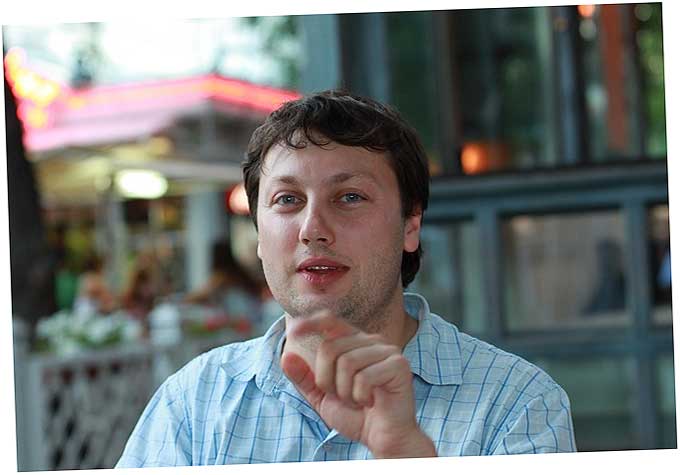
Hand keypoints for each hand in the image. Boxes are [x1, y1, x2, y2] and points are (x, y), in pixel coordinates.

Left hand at [281, 312, 435, 457]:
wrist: (383, 438)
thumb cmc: (356, 415)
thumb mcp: (321, 397)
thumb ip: (304, 378)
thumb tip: (286, 356)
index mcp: (354, 343)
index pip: (330, 321)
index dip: (311, 322)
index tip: (293, 331)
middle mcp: (371, 341)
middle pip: (330, 348)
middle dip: (327, 380)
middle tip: (343, 397)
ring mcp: (387, 351)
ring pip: (347, 362)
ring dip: (345, 391)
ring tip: (358, 400)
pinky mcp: (398, 365)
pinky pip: (364, 377)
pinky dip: (360, 396)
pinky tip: (371, 402)